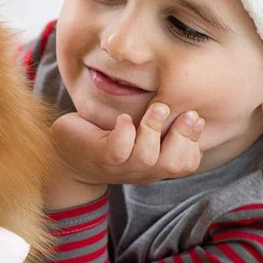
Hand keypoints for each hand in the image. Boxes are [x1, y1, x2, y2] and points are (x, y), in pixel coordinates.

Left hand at [43, 104, 204, 210]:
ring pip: (146, 157)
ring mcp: (119, 166)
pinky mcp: (99, 156)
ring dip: (154, 129)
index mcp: (154, 163)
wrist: (65, 152)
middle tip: (188, 113)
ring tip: (157, 107)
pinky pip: (117, 150)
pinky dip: (124, 133)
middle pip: (173, 164)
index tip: (197, 117)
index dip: (195, 143)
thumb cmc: (106, 135)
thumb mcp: (137, 130)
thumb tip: (184, 93)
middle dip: (184, 138)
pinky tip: (124, 118)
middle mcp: (140, 169)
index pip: (186, 163)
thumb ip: (158, 121)